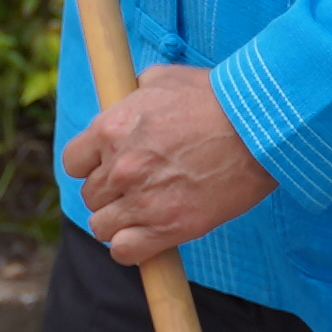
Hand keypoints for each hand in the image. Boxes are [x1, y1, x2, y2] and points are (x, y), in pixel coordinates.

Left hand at [64, 65, 277, 265]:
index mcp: (111, 129)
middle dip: (110, 193)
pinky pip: (125, 252)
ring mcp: (143, 200)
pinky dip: (131, 248)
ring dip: (118, 222)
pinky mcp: (170, 227)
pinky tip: (146, 238)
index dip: (89, 166)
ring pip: (101, 227)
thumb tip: (128, 98)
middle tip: (137, 188)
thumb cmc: (216, 98)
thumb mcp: (164, 79)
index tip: (106, 167)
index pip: (73, 162)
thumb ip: (135, 94)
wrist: (259, 127)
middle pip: (90, 195)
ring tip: (142, 214)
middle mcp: (120, 168)